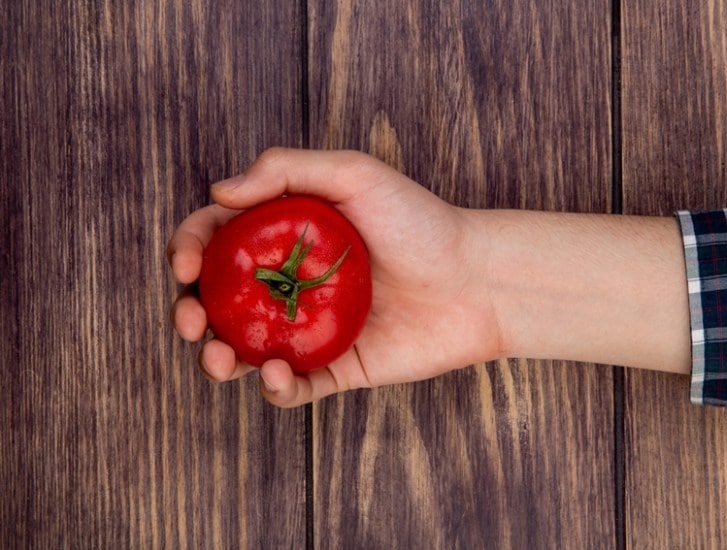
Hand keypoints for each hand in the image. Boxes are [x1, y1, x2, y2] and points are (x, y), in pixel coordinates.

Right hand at [168, 148, 501, 406]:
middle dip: (189, 313)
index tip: (183, 263)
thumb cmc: (420, 221)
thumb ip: (287, 170)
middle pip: (219, 302)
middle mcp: (289, 285)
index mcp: (285, 238)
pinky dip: (275, 388)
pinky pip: (293, 388)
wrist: (477, 280)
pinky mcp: (336, 368)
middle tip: (190, 320)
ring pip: (244, 352)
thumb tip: (219, 192)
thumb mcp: (354, 174)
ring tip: (220, 358)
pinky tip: (277, 374)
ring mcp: (309, 330)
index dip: (188, 250)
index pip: (218, 242)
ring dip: (217, 361)